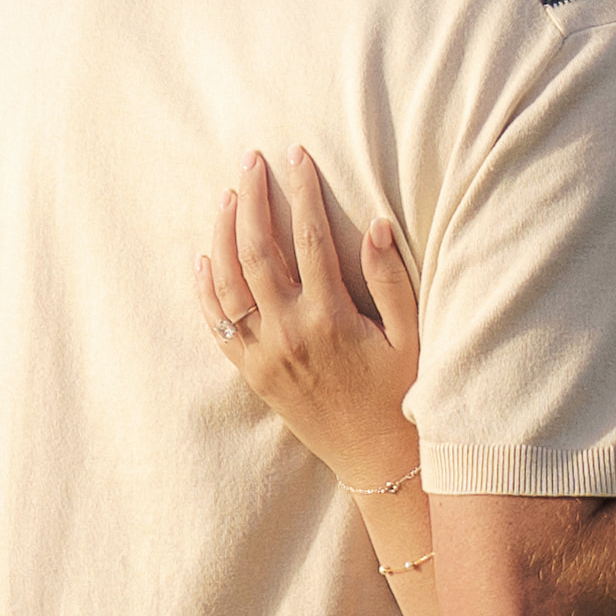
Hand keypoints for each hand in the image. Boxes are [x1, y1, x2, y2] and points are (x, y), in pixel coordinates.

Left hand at [196, 146, 421, 487]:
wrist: (376, 459)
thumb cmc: (401, 395)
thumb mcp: (410, 337)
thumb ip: (390, 281)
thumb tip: (376, 225)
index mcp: (329, 318)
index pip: (310, 239)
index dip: (303, 192)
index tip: (298, 156)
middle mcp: (288, 333)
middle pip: (256, 252)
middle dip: (254, 200)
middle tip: (252, 161)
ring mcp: (264, 355)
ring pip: (227, 283)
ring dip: (224, 234)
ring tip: (230, 196)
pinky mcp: (252, 373)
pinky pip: (217, 324)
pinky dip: (205, 289)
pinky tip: (205, 257)